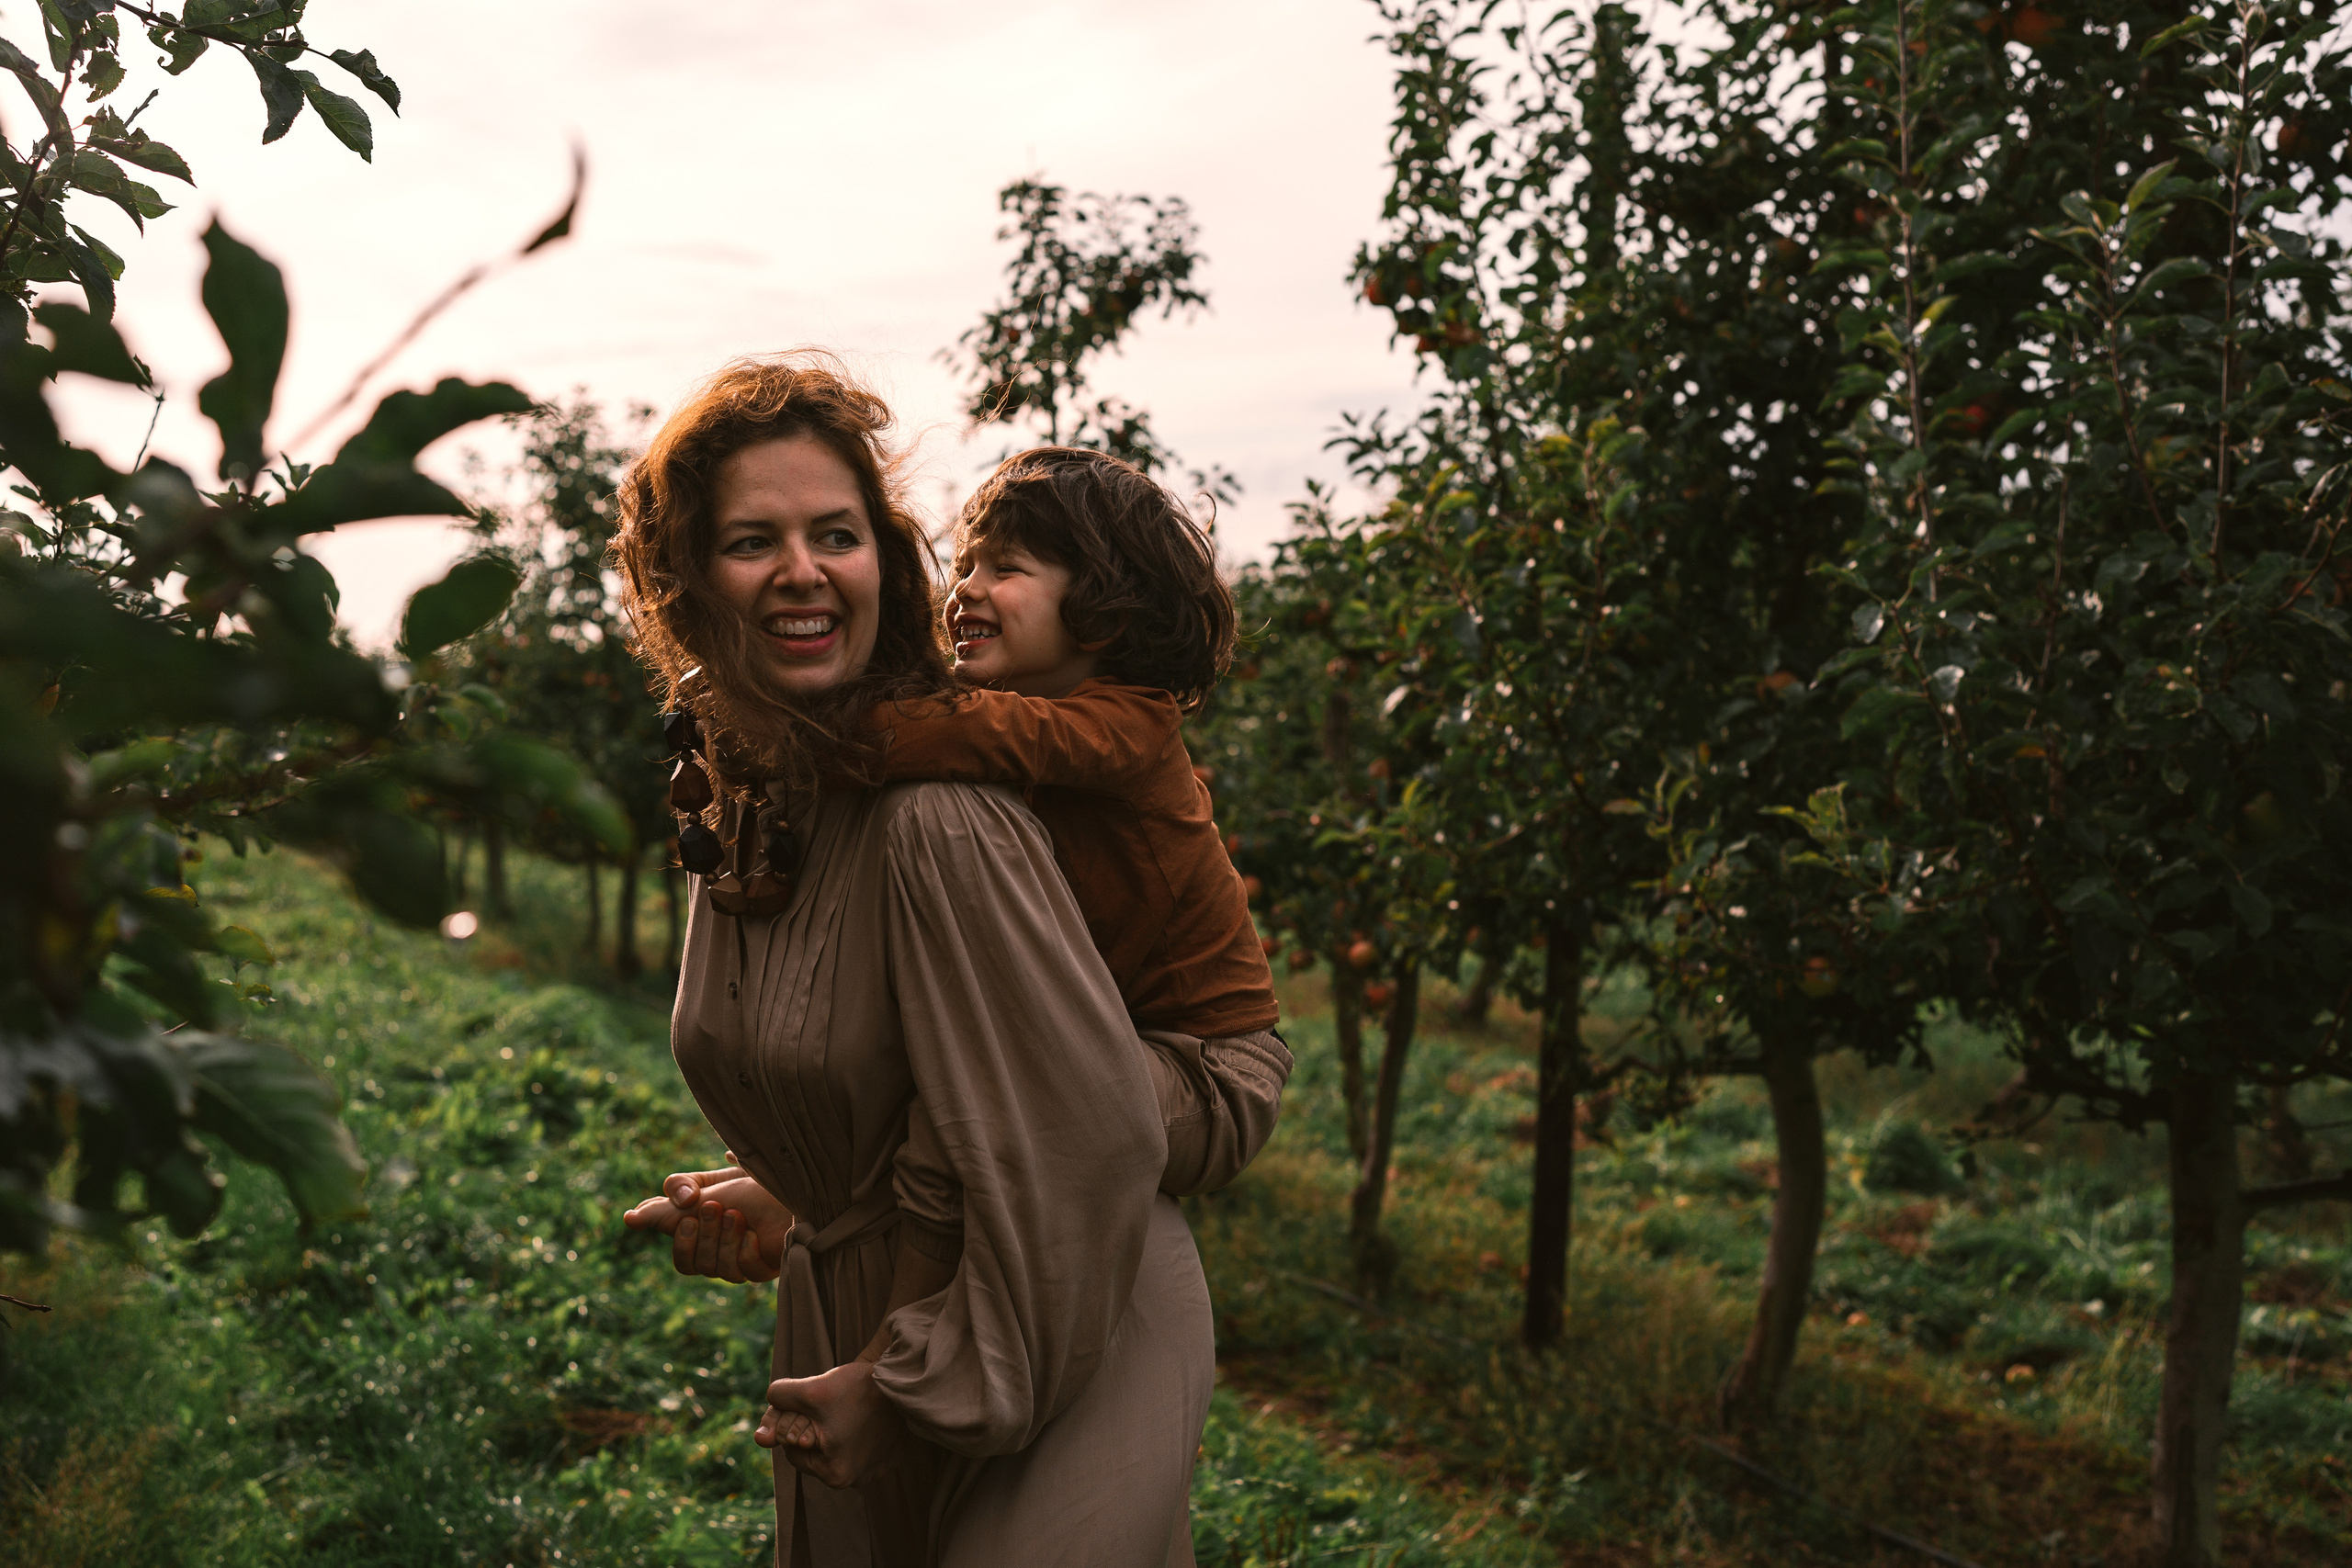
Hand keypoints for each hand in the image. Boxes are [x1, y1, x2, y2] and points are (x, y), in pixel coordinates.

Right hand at [622, 1162, 791, 1282]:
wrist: (787, 1181)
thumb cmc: (745, 1183)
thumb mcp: (701, 1187)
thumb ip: (667, 1202)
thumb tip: (629, 1219)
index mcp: (704, 1239)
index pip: (682, 1259)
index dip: (681, 1243)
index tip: (686, 1217)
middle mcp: (723, 1255)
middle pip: (697, 1267)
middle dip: (705, 1235)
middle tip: (715, 1207)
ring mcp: (745, 1263)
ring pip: (720, 1272)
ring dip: (726, 1240)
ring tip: (738, 1215)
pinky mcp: (767, 1267)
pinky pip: (748, 1273)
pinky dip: (748, 1252)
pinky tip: (755, 1235)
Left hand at [755, 1360, 905, 1488]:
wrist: (903, 1378)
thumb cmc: (857, 1388)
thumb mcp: (810, 1390)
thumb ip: (779, 1400)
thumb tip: (760, 1434)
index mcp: (833, 1473)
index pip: (793, 1451)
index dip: (793, 1424)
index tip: (807, 1404)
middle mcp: (855, 1481)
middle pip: (815, 1453)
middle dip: (814, 1429)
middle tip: (827, 1405)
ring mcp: (875, 1471)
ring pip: (837, 1451)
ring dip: (834, 1432)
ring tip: (846, 1408)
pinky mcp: (890, 1459)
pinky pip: (862, 1448)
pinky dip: (858, 1433)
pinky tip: (864, 1415)